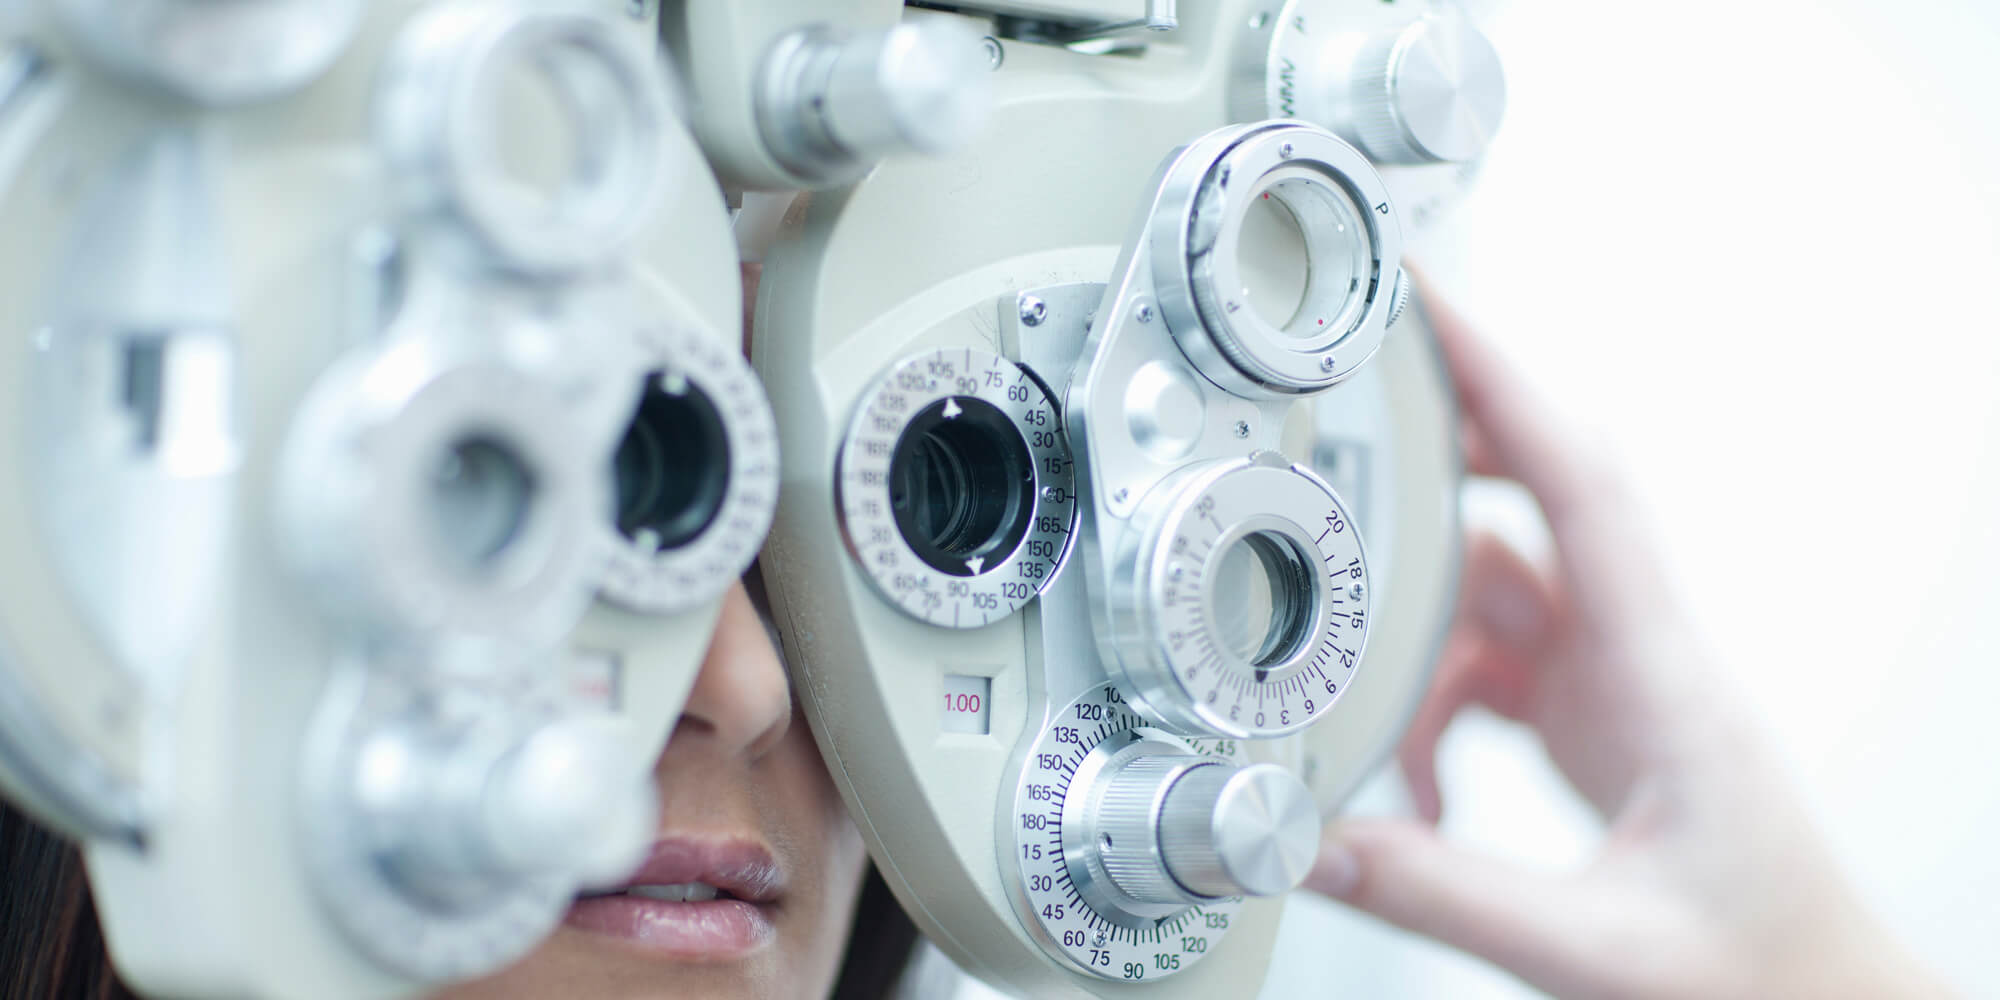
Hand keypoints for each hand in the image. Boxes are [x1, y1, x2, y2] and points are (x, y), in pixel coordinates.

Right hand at [1303, 284, 1948, 999]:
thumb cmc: (1757, 969)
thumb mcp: (1592, 950)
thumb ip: (1440, 897)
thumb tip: (1314, 845)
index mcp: (1660, 672)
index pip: (1579, 481)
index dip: (1501, 377)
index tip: (1423, 302)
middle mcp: (1636, 650)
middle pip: (1523, 496)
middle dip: (1428, 462)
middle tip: (1330, 440)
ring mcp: (1613, 677)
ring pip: (1484, 595)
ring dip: (1413, 652)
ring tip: (1377, 742)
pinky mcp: (1588, 715)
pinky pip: (1481, 670)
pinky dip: (1429, 717)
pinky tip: (1422, 802)